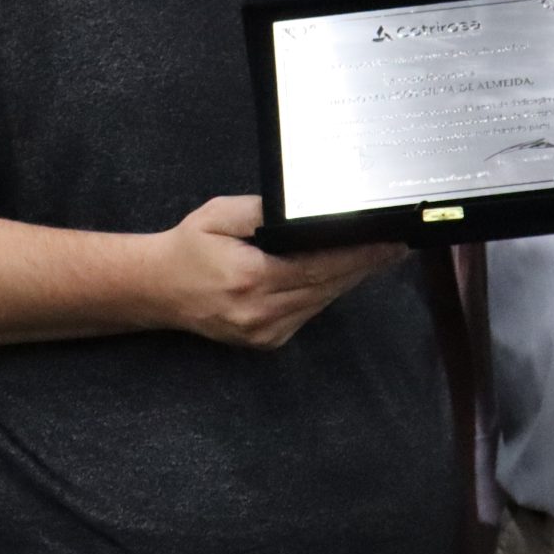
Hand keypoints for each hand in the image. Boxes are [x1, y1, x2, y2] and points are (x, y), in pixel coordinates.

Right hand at [153, 195, 404, 349]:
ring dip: (349, 280)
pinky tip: (341, 274)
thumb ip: (262, 212)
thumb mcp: (220, 215)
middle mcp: (262, 313)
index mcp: (251, 279)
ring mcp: (266, 333)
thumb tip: (303, 212)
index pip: (320, 266)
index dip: (359, 256)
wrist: (158, 290)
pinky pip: (308, 313)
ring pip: (322, 303)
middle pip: (328, 287)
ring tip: (378, 256)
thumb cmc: (189, 247)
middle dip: (364, 266)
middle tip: (396, 245)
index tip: (389, 243)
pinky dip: (325, 293)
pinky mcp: (267, 342)